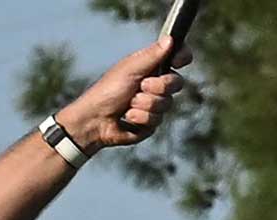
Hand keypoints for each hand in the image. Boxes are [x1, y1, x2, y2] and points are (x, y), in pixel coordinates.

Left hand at [54, 36, 190, 151]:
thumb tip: (170, 39)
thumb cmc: (107, 91)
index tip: (179, 61)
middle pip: (177, 83)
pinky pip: (157, 120)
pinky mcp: (151, 123)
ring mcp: (155, 105)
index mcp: (152, 67)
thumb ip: (151, 56)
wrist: (94, 120)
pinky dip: (139, 118)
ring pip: (167, 104)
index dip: (182, 57)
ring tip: (128, 104)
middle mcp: (156, 85)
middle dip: (158, 86)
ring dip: (144, 104)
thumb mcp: (130, 69)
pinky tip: (127, 117)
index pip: (178, 57)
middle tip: (140, 86)